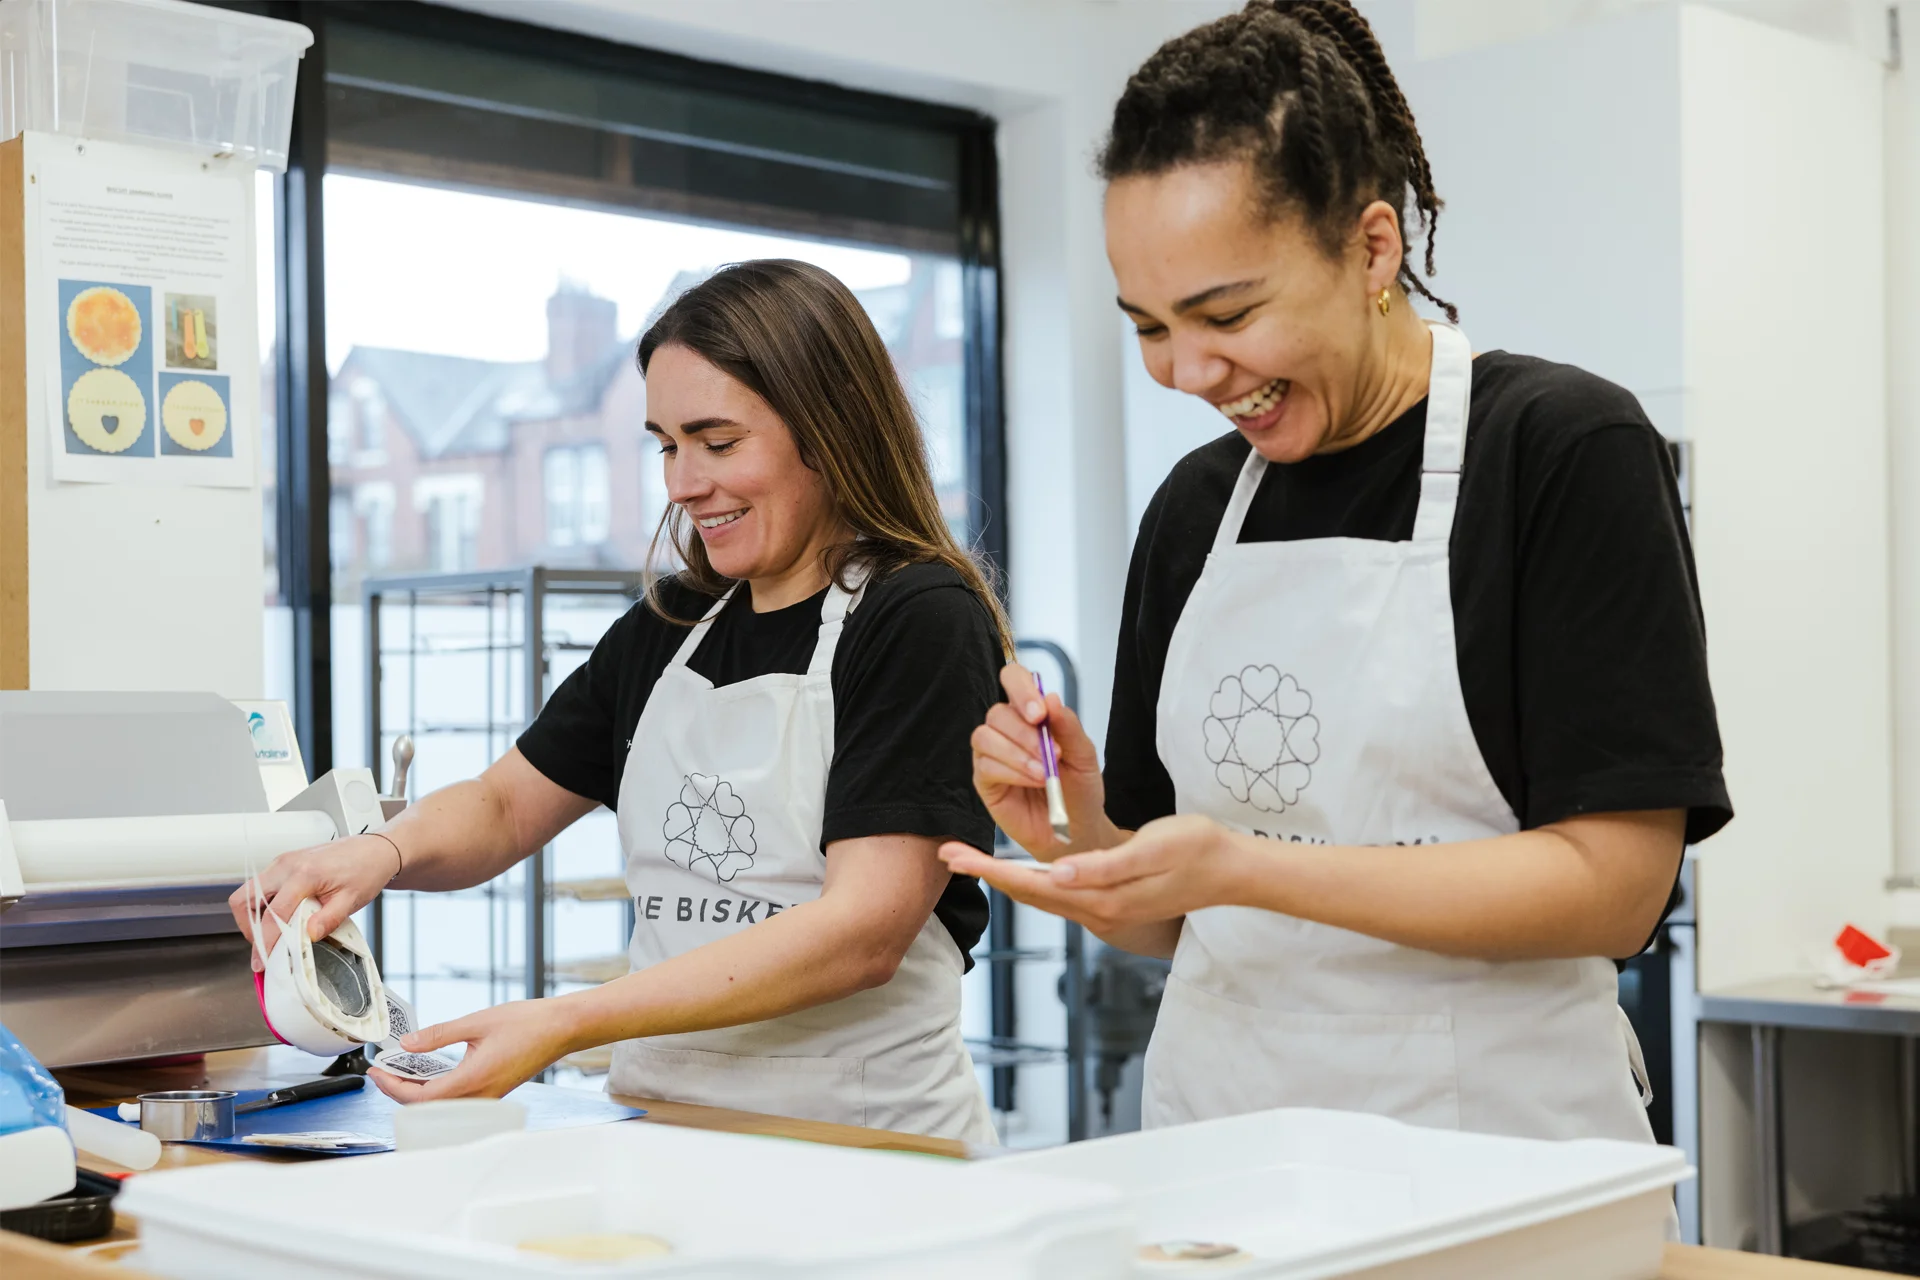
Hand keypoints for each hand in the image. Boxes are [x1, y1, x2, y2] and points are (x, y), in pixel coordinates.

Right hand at [226, 834, 400, 970]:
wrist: (374, 850)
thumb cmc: (366, 869)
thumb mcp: (351, 900)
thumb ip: (328, 920)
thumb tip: (308, 936)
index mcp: (304, 874)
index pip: (273, 914)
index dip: (265, 941)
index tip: (263, 960)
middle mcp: (287, 865)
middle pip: (244, 899)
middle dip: (249, 927)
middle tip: (263, 946)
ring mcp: (283, 862)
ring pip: (248, 892)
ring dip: (254, 917)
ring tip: (272, 935)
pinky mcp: (284, 864)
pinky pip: (261, 887)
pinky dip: (263, 906)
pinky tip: (281, 918)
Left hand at [368, 999, 575, 1102]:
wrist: (562, 1029)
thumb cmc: (528, 1024)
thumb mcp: (477, 1022)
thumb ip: (439, 1035)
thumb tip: (408, 1043)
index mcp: (473, 1080)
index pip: (420, 1098)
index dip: (392, 1087)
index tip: (377, 1071)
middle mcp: (479, 1096)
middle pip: (426, 1107)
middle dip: (399, 1090)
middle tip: (384, 1068)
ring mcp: (487, 1098)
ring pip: (441, 1107)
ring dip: (417, 1091)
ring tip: (402, 1068)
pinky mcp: (493, 1093)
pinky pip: (456, 1100)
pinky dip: (436, 1090)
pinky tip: (429, 1072)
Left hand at [939, 813, 1244, 933]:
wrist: (1232, 871)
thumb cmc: (1197, 849)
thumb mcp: (1153, 849)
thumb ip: (1104, 867)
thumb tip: (1057, 875)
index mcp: (1102, 897)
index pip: (1033, 884)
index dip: (991, 869)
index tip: (957, 855)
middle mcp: (1097, 911)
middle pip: (1029, 893)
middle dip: (986, 874)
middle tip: (947, 854)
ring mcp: (1104, 912)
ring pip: (1042, 896)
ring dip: (1004, 879)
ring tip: (972, 860)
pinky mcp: (1111, 904)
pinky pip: (1059, 896)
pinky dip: (1031, 882)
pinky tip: (1019, 872)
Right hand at [969, 663, 1109, 856]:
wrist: (1077, 830)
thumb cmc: (1080, 790)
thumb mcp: (1084, 756)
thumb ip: (1068, 726)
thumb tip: (1050, 697)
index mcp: (1030, 713)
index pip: (1013, 680)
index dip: (1021, 689)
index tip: (1040, 712)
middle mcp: (1007, 729)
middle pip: (997, 712)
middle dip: (1024, 732)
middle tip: (1051, 751)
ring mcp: (992, 754)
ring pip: (985, 736)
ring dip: (1017, 753)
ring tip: (1044, 774)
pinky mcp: (985, 780)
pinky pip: (985, 765)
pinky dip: (1011, 771)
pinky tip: (1033, 781)